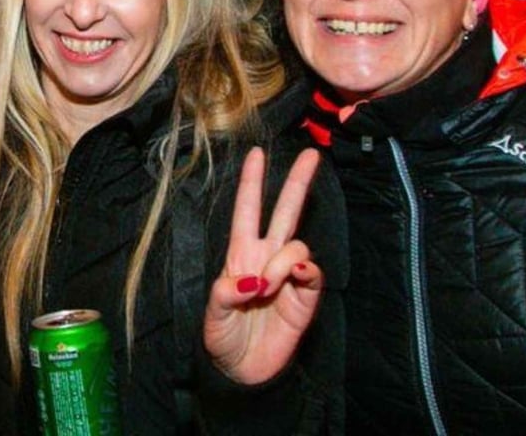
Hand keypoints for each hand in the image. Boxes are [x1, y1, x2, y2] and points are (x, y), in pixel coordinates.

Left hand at [203, 147, 323, 384]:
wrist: (243, 371)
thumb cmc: (222, 338)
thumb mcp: (213, 315)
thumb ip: (226, 294)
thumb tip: (253, 280)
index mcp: (239, 254)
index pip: (247, 210)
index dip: (252, 183)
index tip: (257, 153)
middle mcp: (266, 258)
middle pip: (284, 212)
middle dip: (297, 183)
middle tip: (312, 155)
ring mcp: (288, 276)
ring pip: (297, 243)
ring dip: (283, 259)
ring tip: (268, 286)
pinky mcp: (306, 297)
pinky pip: (312, 273)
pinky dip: (304, 271)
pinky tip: (292, 280)